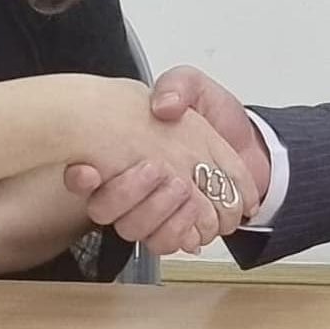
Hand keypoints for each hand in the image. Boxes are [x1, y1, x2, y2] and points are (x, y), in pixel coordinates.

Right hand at [64, 66, 270, 248]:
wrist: (250, 143)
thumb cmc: (215, 116)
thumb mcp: (195, 87)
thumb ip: (178, 86)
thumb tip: (163, 106)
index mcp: (125, 151)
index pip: (82, 172)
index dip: (79, 178)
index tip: (88, 171)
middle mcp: (131, 186)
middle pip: (105, 210)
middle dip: (128, 193)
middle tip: (157, 170)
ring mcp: (153, 211)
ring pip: (134, 230)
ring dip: (157, 211)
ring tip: (182, 187)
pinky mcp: (178, 227)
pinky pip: (166, 243)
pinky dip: (181, 229)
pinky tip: (196, 210)